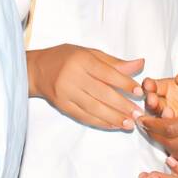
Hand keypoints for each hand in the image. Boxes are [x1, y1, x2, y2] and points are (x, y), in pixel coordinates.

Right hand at [28, 44, 144, 130]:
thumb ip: (114, 62)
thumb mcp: (89, 53)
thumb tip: (140, 63)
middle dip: (122, 105)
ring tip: (129, 124)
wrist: (37, 70)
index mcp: (82, 59)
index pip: (107, 73)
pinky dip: (100, 122)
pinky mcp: (62, 106)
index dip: (124, 83)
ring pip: (93, 108)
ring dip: (113, 118)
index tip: (139, 92)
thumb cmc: (66, 58)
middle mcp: (73, 76)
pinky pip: (83, 116)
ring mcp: (66, 93)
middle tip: (138, 114)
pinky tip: (113, 125)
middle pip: (101, 93)